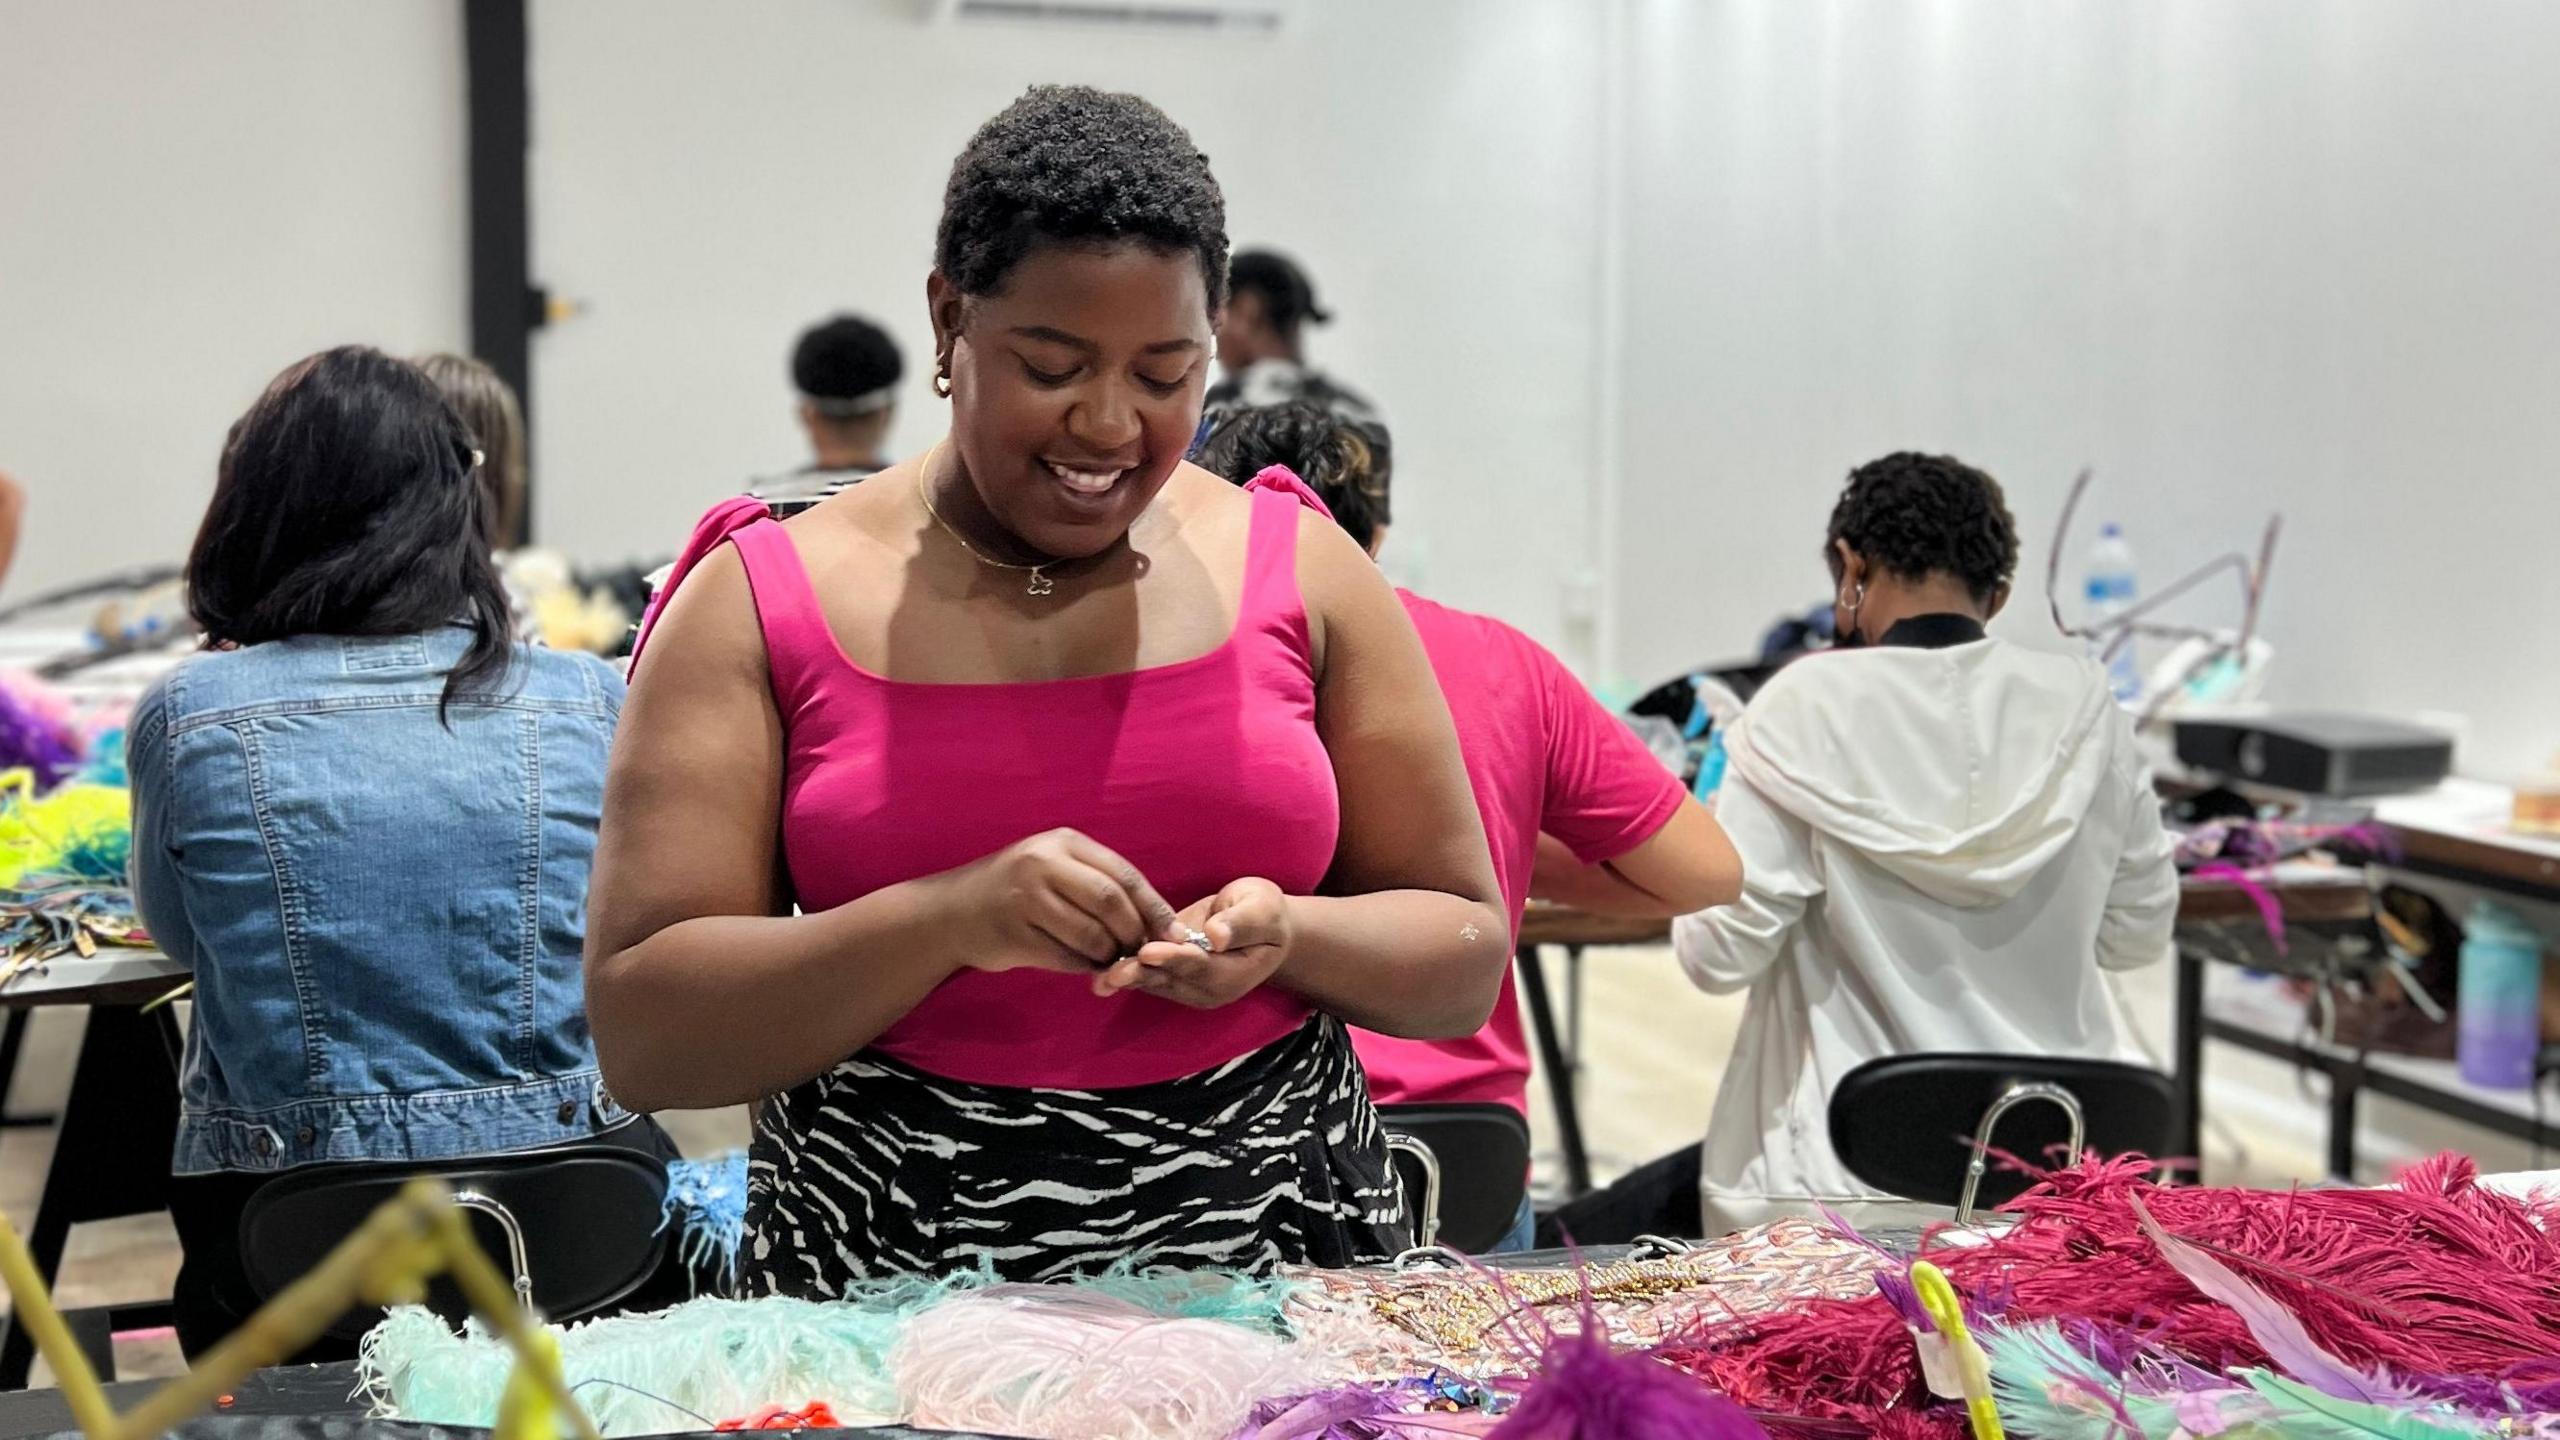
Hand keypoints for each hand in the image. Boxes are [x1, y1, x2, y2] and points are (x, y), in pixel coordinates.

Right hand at [935, 828, 1184, 975]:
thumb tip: (1155, 920)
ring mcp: (1025, 899)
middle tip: (1143, 952)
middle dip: (1135, 932)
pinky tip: (1083, 965)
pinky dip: (1084, 967)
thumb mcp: (1053, 867)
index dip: (1154, 907)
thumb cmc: (1015, 891)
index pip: (1123, 874)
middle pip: (1110, 902)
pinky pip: (1066, 958)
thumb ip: (1097, 883)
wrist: (950, 912)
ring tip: (1111, 959)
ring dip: (1110, 954)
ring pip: (1091, 934)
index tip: (1175, 934)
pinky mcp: (1014, 934)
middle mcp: (1042, 865)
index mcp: (1062, 843)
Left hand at [1094, 878, 1289, 1008]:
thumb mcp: (1262, 910)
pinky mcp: (1170, 975)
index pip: (1200, 967)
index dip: (1174, 959)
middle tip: (1111, 973)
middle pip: (1170, 981)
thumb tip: (1216, 935)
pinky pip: (1146, 973)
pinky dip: (1124, 968)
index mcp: (1233, 975)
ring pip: (1154, 981)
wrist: (1260, 925)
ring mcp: (1187, 986)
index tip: (1149, 952)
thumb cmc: (1265, 913)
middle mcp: (1207, 989)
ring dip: (1127, 976)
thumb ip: (1240, 923)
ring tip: (1098, 974)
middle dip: (1140, 975)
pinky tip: (1097, 964)